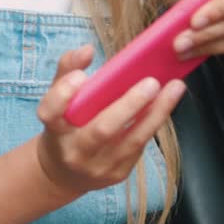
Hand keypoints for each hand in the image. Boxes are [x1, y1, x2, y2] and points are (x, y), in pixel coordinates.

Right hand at [33, 45, 184, 197]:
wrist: (63, 174)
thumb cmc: (63, 128)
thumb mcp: (56, 101)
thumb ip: (67, 70)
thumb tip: (87, 49)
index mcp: (54, 129)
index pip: (50, 113)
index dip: (63, 95)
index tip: (80, 76)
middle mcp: (74, 151)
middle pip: (102, 129)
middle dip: (129, 105)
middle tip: (151, 82)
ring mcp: (98, 166)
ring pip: (131, 140)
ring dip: (156, 113)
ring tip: (173, 88)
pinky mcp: (118, 173)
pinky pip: (140, 145)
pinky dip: (154, 122)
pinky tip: (166, 104)